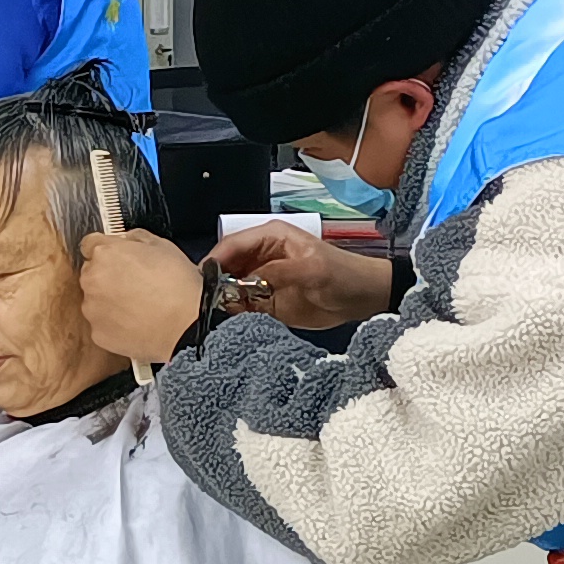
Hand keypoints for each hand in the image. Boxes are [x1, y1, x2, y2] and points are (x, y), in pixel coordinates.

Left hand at [76, 228, 207, 365]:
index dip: (106, 251)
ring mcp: (92, 309)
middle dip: (107, 277)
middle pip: (91, 274)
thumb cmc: (179, 285)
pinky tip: (136, 322)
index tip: (116, 258)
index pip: (89, 245)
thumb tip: (125, 240)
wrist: (189, 325)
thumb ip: (134, 238)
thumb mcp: (162, 245)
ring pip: (95, 301)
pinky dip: (114, 324)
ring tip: (138, 306)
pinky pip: (102, 325)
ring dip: (109, 301)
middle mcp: (91, 280)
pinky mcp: (98, 334)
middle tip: (134, 284)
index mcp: (104, 254)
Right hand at [212, 223, 400, 331]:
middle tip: (202, 304)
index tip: (201, 282)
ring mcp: (260, 281)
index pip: (232, 245)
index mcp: (269, 238)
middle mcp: (259, 257)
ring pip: (229, 289)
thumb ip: (278, 272)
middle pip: (225, 267)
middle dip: (213, 283)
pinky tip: (226, 325)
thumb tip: (246, 281)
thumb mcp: (312, 269)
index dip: (215, 261)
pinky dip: (232, 316)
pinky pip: (241, 308)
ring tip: (211, 317)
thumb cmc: (341, 274)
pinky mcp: (264, 303)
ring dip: (221, 302)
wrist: (362, 298)